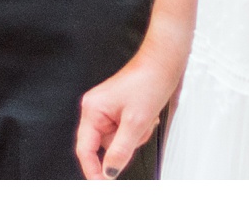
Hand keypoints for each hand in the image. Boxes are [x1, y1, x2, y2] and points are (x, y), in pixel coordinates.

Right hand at [75, 45, 183, 179]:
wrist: (163, 63)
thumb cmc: (148, 82)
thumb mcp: (136, 122)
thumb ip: (120, 150)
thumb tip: (110, 172)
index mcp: (92, 110)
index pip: (85, 149)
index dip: (93, 170)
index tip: (102, 185)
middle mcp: (95, 109)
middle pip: (104, 146)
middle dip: (125, 144)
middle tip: (138, 132)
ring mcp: (107, 109)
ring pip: (117, 140)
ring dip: (134, 136)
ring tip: (145, 119)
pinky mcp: (118, 109)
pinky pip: (124, 131)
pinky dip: (137, 129)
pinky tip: (145, 116)